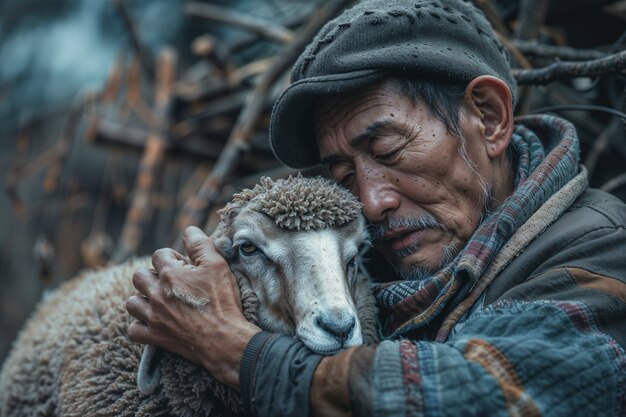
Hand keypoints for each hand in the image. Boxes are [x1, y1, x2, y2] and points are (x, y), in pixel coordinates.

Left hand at [126, 226, 260, 388]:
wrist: (224, 339)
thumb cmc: (222, 301)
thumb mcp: (217, 265)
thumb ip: (200, 244)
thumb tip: (188, 230)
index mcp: (171, 274)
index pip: (159, 255)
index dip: (173, 258)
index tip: (185, 266)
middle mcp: (157, 294)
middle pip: (139, 276)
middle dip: (153, 275)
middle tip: (172, 283)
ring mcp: (154, 316)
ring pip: (131, 302)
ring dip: (142, 299)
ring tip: (159, 301)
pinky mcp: (155, 336)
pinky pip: (133, 330)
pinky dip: (140, 326)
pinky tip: (154, 322)